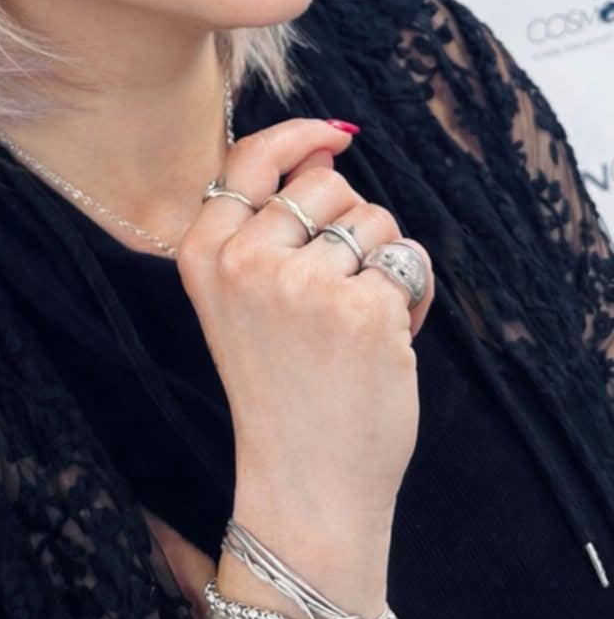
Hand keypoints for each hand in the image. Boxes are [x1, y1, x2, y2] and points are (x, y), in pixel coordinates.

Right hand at [176, 119, 434, 540]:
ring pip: (372, 218)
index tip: (335, 137)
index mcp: (204, 254)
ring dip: (383, 258)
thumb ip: (269, 221)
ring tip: (358, 320)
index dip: (298, 136)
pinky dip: (415, 294)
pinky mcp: (361, 309)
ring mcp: (303, 283)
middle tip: (337, 287)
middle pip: (323, 183)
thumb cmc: (278, 385)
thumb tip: (326, 147)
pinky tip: (391, 340)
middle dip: (348, 220)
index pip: (251, 159)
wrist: (303, 481)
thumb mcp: (242, 297)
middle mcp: (245, 259)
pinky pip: (409, 259)